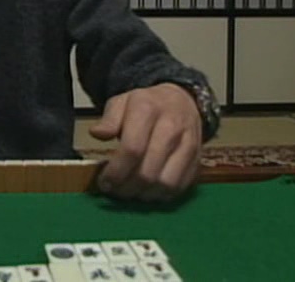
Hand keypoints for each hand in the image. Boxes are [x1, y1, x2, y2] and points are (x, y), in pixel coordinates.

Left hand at [89, 83, 201, 201]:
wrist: (181, 101)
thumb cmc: (146, 105)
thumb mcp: (121, 102)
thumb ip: (108, 119)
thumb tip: (97, 133)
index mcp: (148, 110)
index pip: (132, 149)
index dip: (116, 171)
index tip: (104, 181)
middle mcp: (171, 128)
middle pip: (148, 171)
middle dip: (127, 187)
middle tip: (114, 190)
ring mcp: (188, 145)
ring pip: (165, 183)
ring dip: (144, 194)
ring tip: (130, 192)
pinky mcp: (197, 160)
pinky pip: (180, 187)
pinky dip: (162, 195)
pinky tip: (148, 190)